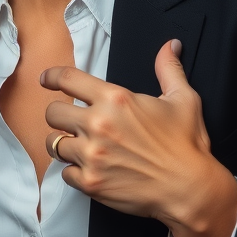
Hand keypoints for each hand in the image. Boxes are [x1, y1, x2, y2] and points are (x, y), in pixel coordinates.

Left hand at [41, 39, 236, 236]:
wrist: (191, 190)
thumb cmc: (186, 145)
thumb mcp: (183, 100)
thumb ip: (169, 69)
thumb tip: (171, 45)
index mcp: (115, 99)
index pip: (68, 79)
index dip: (52, 77)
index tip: (46, 79)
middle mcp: (98, 124)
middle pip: (53, 112)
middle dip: (59, 114)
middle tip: (71, 120)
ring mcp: (92, 155)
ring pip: (54, 144)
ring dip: (64, 144)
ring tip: (79, 146)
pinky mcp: (91, 183)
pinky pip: (64, 174)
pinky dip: (74, 171)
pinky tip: (88, 168)